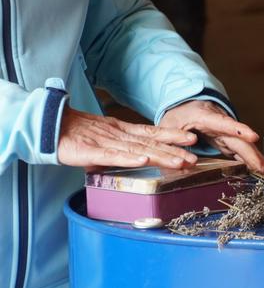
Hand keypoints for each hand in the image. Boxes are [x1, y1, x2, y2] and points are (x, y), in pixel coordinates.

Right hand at [58, 107, 198, 168]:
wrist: (45, 126)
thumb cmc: (74, 134)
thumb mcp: (103, 139)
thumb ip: (121, 147)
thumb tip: (138, 157)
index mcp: (121, 131)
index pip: (152, 134)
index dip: (172, 136)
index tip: (192, 140)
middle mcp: (118, 135)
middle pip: (151, 144)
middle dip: (174, 150)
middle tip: (195, 157)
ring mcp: (105, 143)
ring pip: (138, 151)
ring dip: (160, 156)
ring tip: (179, 162)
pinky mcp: (90, 151)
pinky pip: (111, 156)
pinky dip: (128, 159)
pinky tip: (143, 162)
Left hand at [159, 100, 263, 174]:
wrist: (187, 105)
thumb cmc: (178, 114)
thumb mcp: (168, 126)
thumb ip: (172, 142)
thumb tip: (179, 162)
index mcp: (206, 117)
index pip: (224, 123)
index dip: (238, 130)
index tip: (253, 136)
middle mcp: (221, 124)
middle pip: (240, 139)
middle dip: (254, 154)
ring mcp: (227, 132)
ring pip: (244, 145)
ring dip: (258, 159)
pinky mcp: (228, 140)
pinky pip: (241, 150)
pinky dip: (251, 160)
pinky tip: (261, 170)